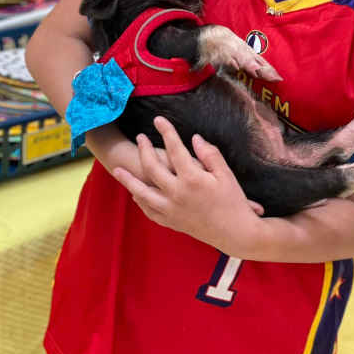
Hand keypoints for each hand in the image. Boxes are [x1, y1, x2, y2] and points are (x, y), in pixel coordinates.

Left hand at [111, 116, 263, 254]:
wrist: (236, 235)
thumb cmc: (234, 202)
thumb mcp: (226, 175)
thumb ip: (210, 155)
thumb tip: (195, 138)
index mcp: (192, 179)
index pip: (174, 148)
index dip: (166, 132)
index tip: (159, 119)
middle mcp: (177, 194)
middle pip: (152, 167)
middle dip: (143, 150)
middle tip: (140, 137)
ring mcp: (171, 210)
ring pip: (142, 192)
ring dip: (127, 180)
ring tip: (116, 169)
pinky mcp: (171, 223)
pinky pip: (149, 211)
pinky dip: (140, 202)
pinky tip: (135, 194)